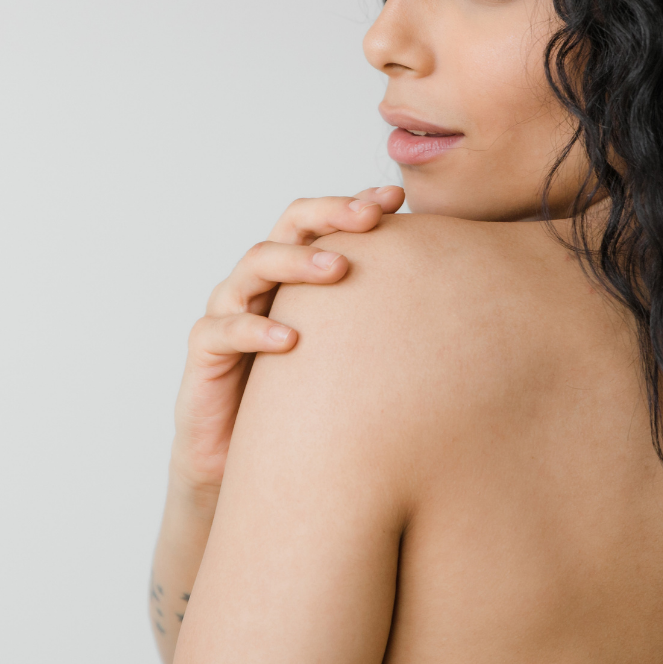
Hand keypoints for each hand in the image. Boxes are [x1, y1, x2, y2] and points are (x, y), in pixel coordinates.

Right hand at [170, 186, 404, 498]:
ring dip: (298, 262)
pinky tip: (291, 340)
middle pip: (289, 226)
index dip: (355, 204)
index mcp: (296, 275)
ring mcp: (230, 310)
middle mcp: (262, 282)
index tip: (396, 198)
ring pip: (256, 265)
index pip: (324, 222)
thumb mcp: (349, 354)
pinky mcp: (206, 352)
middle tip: (370, 217)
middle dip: (330, 214)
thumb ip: (380, 321)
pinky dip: (256, 330)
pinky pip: (224, 329)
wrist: (250, 464)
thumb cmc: (308, 401)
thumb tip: (456, 302)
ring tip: (339, 269)